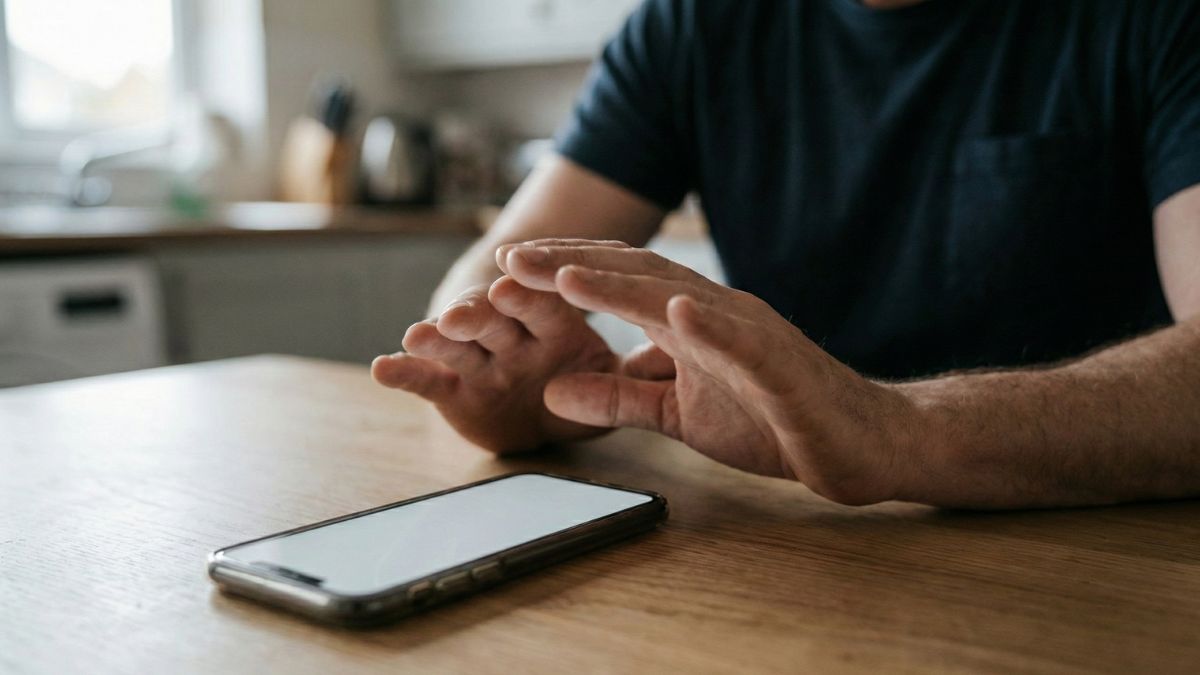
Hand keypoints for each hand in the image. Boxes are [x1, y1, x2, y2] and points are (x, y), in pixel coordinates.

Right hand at [372, 240, 656, 453]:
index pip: (550, 301)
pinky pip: (428, 383)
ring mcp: (479, 360)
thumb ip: (638, 376)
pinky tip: (383, 369)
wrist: (544, 421)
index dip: (537, 287)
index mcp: (558, 324)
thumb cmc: (584, 390)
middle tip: (475, 305)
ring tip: (419, 335)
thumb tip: (673, 354)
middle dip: (484, 310)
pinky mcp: (452, 391)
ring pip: (458, 343)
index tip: (518, 268)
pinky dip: (404, 376)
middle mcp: (512, 335)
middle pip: (497, 317)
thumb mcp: (618, 385)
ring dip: (440, 335)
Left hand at [499, 240, 918, 504]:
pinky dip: (712, 326)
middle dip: (574, 265)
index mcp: (691, 321)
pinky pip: (746, 344)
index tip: (507, 268)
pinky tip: (679, 311)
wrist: (859, 444)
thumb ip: (619, 397)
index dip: (564, 271)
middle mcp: (718, 313)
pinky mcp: (784, 369)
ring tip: (569, 274)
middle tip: (512, 258)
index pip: (620, 282)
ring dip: (624, 285)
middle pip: (639, 276)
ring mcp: (752, 335)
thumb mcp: (676, 413)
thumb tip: (553, 390)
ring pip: (682, 300)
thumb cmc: (771, 420)